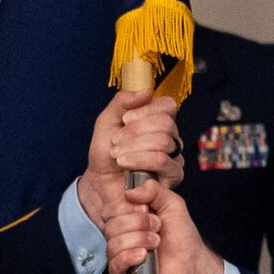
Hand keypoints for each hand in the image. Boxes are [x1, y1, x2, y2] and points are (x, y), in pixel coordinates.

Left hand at [78, 90, 183, 227]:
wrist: (100, 182)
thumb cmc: (105, 152)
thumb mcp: (107, 121)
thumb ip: (123, 101)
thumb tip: (147, 91)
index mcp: (159, 122)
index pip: (167, 106)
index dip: (146, 111)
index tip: (124, 120)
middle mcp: (171, 139)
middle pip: (165, 124)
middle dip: (135, 132)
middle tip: (115, 142)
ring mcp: (174, 158)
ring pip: (164, 143)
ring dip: (134, 148)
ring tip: (117, 156)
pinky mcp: (172, 178)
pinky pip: (162, 162)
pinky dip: (140, 161)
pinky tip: (126, 167)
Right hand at [114, 178, 224, 273]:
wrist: (192, 264)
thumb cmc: (182, 237)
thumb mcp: (172, 204)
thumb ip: (154, 190)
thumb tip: (130, 191)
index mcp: (126, 221)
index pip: (110, 210)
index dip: (128, 208)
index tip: (148, 210)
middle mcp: (119, 238)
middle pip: (111, 226)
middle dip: (138, 224)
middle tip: (157, 228)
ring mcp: (118, 258)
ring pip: (113, 244)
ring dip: (139, 240)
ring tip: (156, 243)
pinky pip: (115, 264)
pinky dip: (130, 257)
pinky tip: (144, 256)